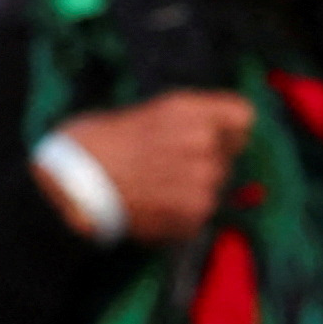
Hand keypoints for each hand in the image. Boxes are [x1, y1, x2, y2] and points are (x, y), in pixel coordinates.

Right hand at [53, 91, 255, 244]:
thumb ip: (198, 117)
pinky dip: (184, 211)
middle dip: (209, 158)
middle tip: (172, 163)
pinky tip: (157, 203)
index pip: (244, 116)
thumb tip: (229, 132)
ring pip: (218, 184)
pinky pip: (203, 211)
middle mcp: (203, 143)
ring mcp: (201, 181)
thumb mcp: (157, 109)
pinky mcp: (194, 214)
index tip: (213, 136)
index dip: (228, 128)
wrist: (79, 182)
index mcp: (192, 111)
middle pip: (231, 153)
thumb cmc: (109, 141)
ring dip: (197, 186)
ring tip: (161, 184)